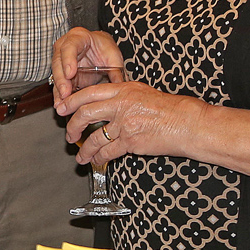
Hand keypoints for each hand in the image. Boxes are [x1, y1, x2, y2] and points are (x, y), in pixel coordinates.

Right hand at [51, 27, 125, 104]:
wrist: (99, 48)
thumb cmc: (104, 48)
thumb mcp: (113, 56)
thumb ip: (115, 70)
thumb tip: (121, 86)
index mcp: (78, 37)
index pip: (70, 47)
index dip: (68, 60)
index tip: (70, 74)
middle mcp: (64, 46)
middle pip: (58, 62)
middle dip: (61, 79)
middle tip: (65, 93)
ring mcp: (60, 59)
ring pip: (56, 74)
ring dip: (58, 90)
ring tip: (61, 104)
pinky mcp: (60, 72)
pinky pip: (58, 83)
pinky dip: (59, 95)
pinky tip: (60, 104)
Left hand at [59, 79, 209, 166]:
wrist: (188, 123)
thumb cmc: (171, 109)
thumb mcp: (143, 92)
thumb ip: (123, 96)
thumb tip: (106, 102)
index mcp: (123, 89)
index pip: (89, 93)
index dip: (71, 101)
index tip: (62, 108)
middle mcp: (121, 105)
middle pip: (85, 114)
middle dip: (72, 126)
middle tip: (68, 134)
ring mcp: (125, 124)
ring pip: (94, 137)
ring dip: (84, 148)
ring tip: (80, 155)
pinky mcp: (130, 142)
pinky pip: (107, 151)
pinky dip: (98, 157)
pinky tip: (95, 160)